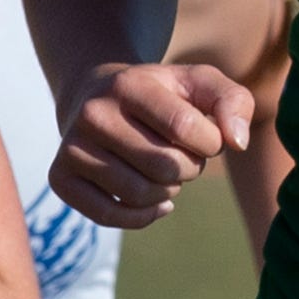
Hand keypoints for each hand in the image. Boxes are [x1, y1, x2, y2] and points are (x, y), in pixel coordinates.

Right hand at [49, 62, 253, 229]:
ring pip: (139, 194)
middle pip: (165, 166)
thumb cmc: (160, 95)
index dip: (211, 143)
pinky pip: (110, 216)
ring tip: (164, 171)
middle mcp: (92, 113)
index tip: (209, 138)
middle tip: (183, 154)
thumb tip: (237, 142)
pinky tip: (155, 201)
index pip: (185, 127)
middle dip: (190, 168)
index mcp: (128, 84)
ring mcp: (71, 147)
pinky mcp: (60, 178)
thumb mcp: (199, 83)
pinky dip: (142, 216)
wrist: (94, 97)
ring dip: (168, 191)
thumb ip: (232, 101)